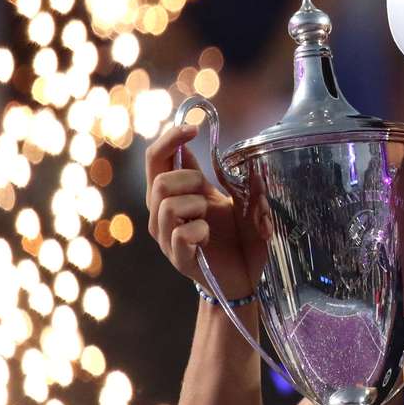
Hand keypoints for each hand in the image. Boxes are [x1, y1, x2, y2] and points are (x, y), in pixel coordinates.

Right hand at [145, 123, 262, 298]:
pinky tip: (209, 237)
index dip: (169, 139)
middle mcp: (162, 214)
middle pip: (159, 181)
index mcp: (174, 194)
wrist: (247, 276)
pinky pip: (181, 235)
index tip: (193, 128)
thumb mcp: (242, 200)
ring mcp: (167, 238)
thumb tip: (229, 152)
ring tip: (210, 217)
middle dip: (190, 179)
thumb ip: (233, 178)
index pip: (156, 158)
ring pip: (166, 207)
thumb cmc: (241, 237)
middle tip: (209, 192)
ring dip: (196, 206)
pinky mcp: (178, 259)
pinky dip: (200, 231)